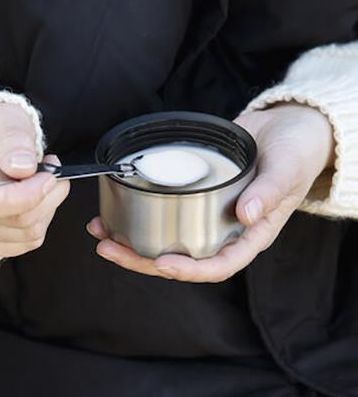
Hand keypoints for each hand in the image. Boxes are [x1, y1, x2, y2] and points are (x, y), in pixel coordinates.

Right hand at [0, 102, 69, 257]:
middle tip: (54, 172)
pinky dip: (37, 223)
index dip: (27, 193)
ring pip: (25, 235)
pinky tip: (31, 201)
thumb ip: (13, 136)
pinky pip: (23, 244)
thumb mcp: (1, 114)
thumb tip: (23, 168)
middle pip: (14, 221)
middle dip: (47, 197)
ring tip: (41, 182)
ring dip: (46, 209)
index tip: (50, 174)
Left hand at [86, 103, 335, 281]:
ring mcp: (206, 217)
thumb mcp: (287, 168)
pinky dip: (134, 217)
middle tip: (108, 249)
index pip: (218, 266)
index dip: (189, 270)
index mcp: (250, 236)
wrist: (290, 126)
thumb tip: (245, 215)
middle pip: (180, 260)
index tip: (162, 263)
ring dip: (129, 243)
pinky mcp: (191, 198)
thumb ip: (269, 191)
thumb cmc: (296, 151)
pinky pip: (160, 216)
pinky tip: (110, 213)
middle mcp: (224, 233)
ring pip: (164, 241)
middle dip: (142, 260)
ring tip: (100, 234)